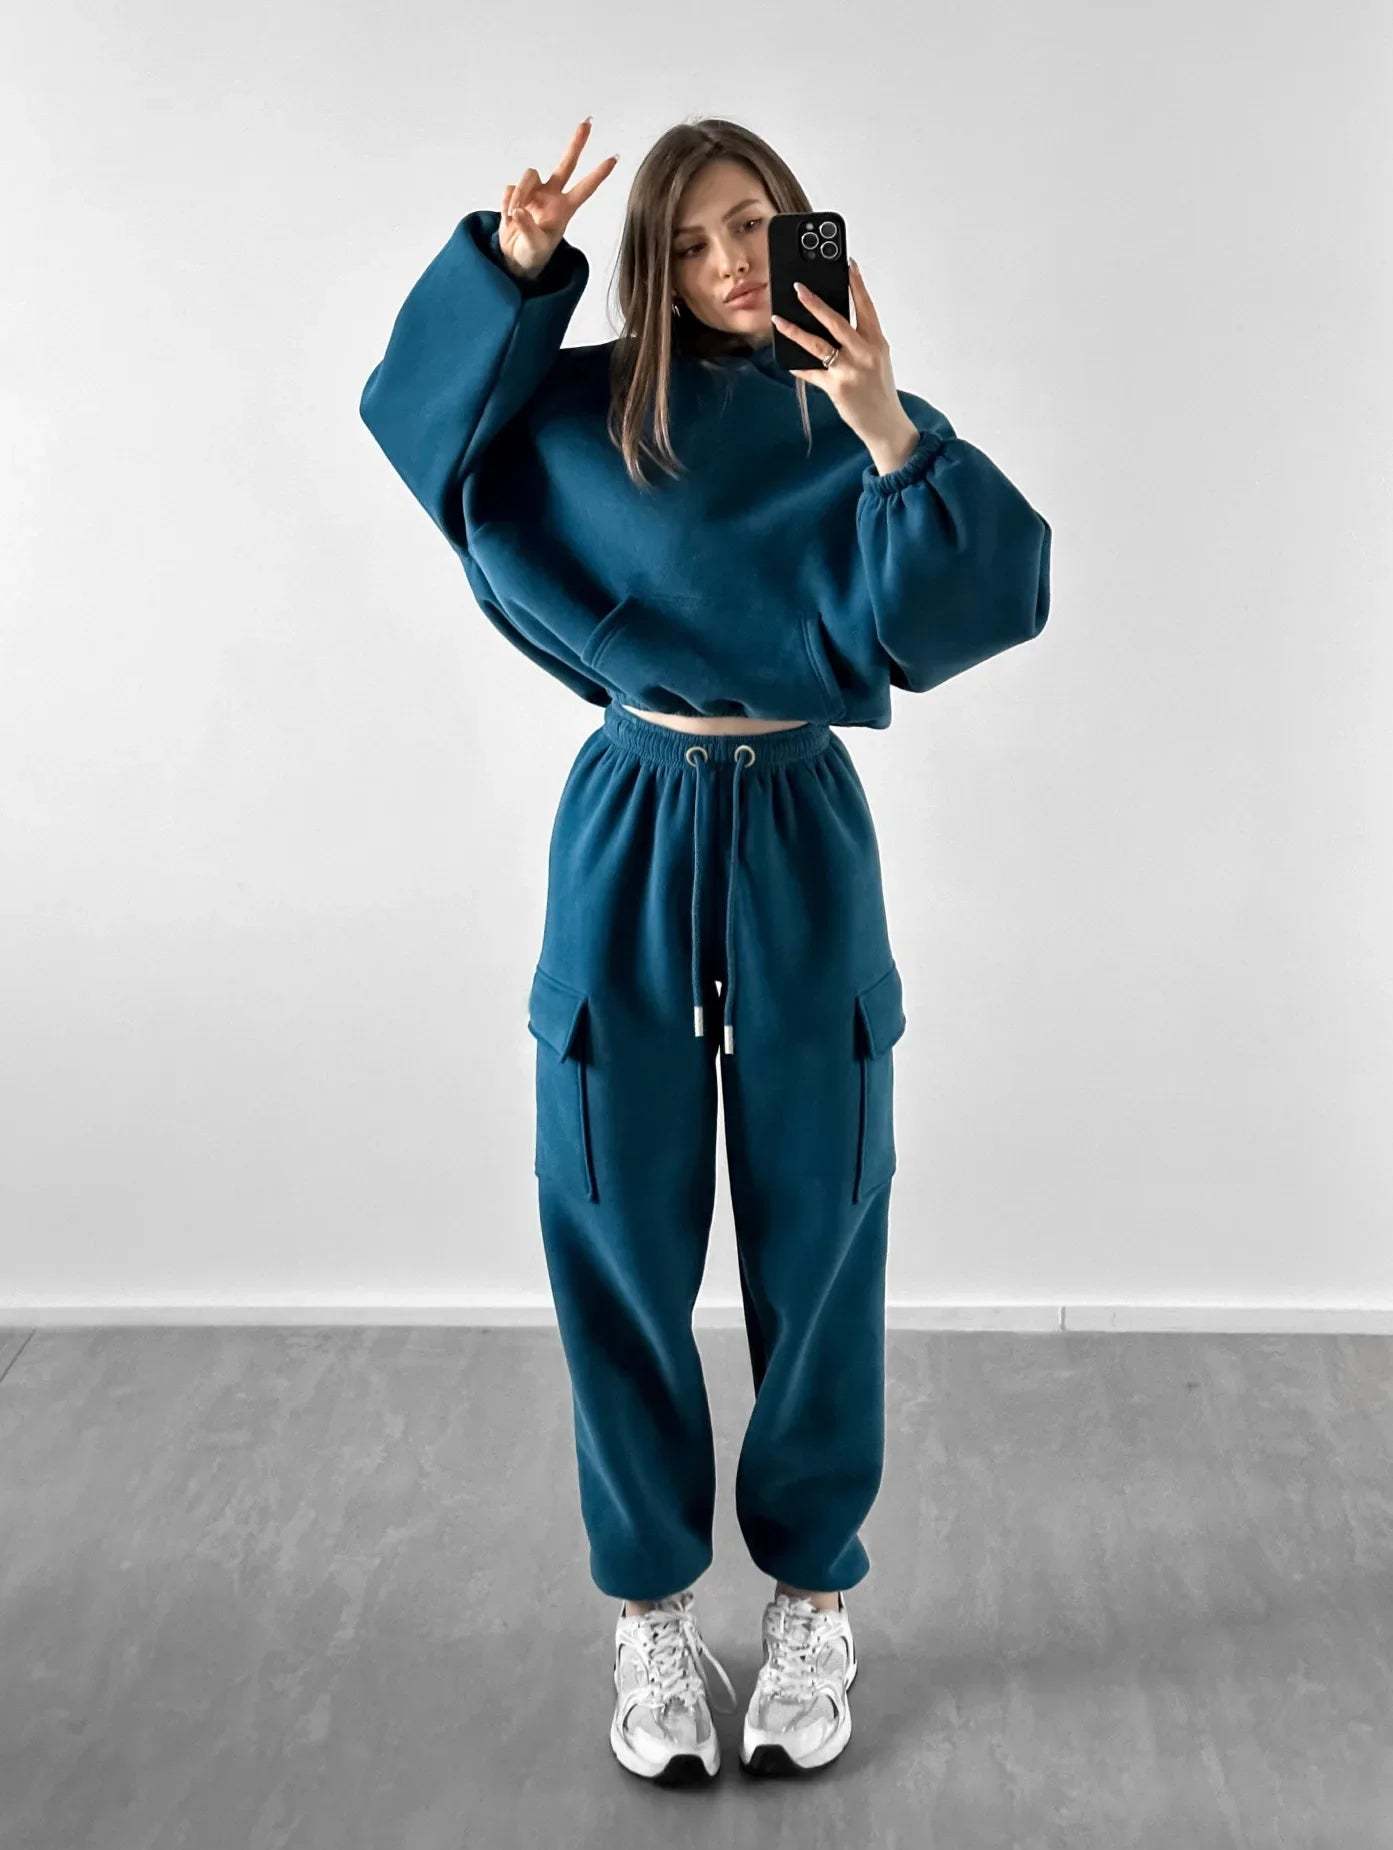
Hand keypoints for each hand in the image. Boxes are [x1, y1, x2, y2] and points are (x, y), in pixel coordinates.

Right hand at [498, 117, 617, 281]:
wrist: (514, 259)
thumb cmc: (532, 254)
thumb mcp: (535, 248)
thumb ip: (528, 229)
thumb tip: (519, 210)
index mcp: (564, 209)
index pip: (585, 188)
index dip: (599, 174)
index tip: (615, 158)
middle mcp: (552, 196)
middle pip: (566, 163)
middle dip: (576, 143)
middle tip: (587, 122)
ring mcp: (534, 192)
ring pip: (528, 175)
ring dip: (519, 193)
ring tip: (514, 215)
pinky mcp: (516, 193)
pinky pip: (510, 189)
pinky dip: (506, 203)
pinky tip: (508, 217)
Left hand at [772, 261, 920, 467]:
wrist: (886, 425)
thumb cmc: (879, 391)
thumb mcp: (877, 360)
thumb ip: (860, 341)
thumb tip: (832, 322)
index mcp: (877, 342)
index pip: (866, 307)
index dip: (857, 284)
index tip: (847, 263)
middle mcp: (865, 353)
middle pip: (837, 321)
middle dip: (815, 302)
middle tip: (799, 287)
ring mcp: (850, 371)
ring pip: (818, 344)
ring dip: (795, 330)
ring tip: (779, 320)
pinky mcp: (836, 388)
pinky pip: (811, 373)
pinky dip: (798, 365)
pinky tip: (787, 359)